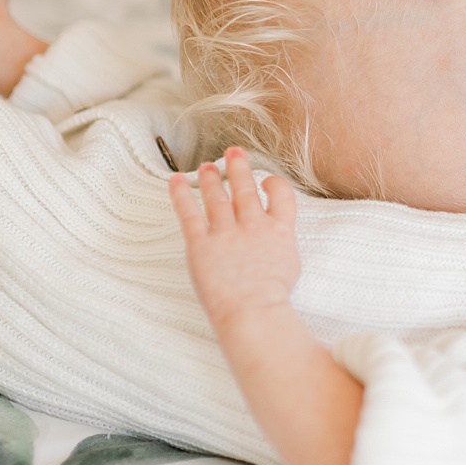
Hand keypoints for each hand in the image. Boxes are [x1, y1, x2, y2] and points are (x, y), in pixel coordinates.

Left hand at [169, 148, 301, 328]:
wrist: (253, 312)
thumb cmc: (272, 299)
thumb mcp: (290, 267)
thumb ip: (281, 246)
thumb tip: (276, 239)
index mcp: (279, 231)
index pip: (281, 195)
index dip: (274, 184)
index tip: (266, 181)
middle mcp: (253, 225)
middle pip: (245, 189)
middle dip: (239, 167)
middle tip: (234, 152)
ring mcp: (226, 233)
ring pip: (217, 197)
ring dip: (210, 178)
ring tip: (206, 165)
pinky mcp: (201, 244)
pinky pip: (189, 213)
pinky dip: (180, 195)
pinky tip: (175, 180)